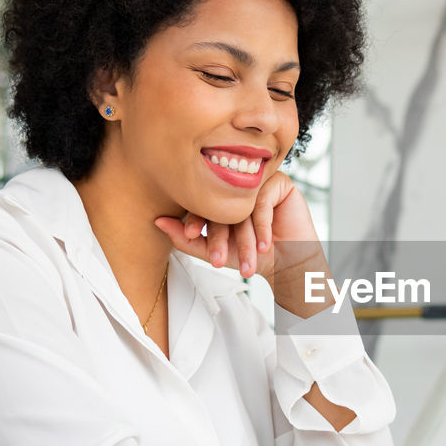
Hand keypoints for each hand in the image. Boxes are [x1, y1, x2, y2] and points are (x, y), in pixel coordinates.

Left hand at [153, 171, 323, 281]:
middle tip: (220, 259)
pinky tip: (266, 245)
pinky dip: (263, 225)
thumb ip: (186, 239)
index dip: (195, 218)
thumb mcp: (216, 251)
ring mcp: (258, 183)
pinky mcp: (279, 183)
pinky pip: (264, 200)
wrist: (289, 262)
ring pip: (244, 206)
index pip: (203, 203)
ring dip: (246, 238)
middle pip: (223, 206)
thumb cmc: (253, 256)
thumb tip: (156, 221)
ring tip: (248, 263)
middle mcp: (238, 187)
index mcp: (220, 197)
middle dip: (222, 238)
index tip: (191, 233)